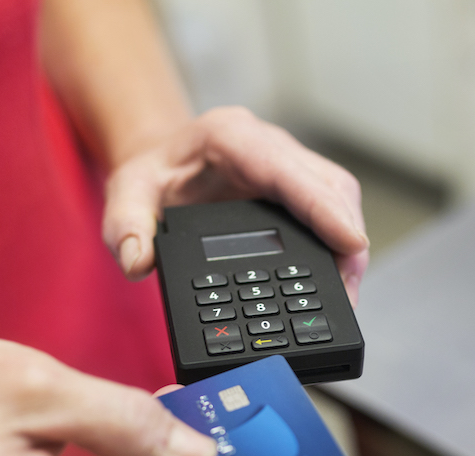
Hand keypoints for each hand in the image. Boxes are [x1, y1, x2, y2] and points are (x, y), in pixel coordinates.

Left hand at [102, 106, 370, 304]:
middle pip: (329, 186)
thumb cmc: (149, 175)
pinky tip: (334, 281)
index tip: (350, 245)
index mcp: (231, 139)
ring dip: (348, 245)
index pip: (290, 173)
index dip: (325, 209)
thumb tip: (137, 262)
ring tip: (345, 297)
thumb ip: (125, 228)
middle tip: (347, 294)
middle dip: (346, 238)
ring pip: (338, 197)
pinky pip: (329, 209)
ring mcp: (288, 164)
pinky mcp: (296, 185)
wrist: (158, 159)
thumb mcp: (124, 196)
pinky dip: (337, 243)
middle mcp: (268, 146)